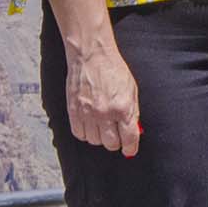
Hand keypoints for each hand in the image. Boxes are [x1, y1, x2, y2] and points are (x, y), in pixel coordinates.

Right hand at [64, 41, 140, 156]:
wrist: (92, 57)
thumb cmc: (114, 71)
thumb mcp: (131, 90)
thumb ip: (133, 113)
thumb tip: (134, 132)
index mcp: (123, 108)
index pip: (129, 138)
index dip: (130, 148)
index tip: (130, 149)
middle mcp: (104, 113)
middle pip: (110, 144)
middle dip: (116, 142)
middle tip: (117, 135)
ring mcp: (87, 113)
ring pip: (94, 141)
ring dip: (100, 137)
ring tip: (103, 125)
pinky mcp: (73, 112)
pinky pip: (79, 134)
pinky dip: (85, 133)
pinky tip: (90, 124)